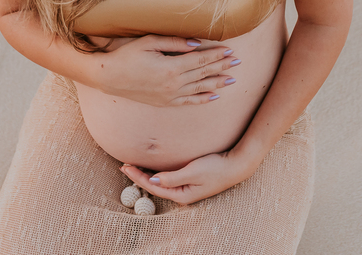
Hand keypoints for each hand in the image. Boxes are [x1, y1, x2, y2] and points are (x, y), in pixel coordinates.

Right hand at [96, 36, 240, 106]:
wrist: (110, 77)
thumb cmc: (128, 55)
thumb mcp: (150, 42)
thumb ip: (175, 43)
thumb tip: (197, 44)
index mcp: (172, 67)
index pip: (201, 60)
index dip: (217, 55)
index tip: (230, 50)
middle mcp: (174, 84)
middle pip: (204, 74)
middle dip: (222, 67)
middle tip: (238, 62)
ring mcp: (170, 95)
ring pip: (200, 89)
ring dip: (217, 83)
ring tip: (232, 80)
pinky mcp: (165, 103)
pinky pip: (189, 102)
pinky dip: (202, 99)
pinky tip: (213, 97)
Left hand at [120, 151, 255, 204]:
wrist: (236, 165)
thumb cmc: (216, 168)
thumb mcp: (193, 172)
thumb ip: (172, 177)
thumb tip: (152, 180)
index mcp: (182, 195)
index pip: (153, 187)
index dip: (138, 177)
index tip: (126, 166)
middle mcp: (182, 194)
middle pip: (155, 186)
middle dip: (139, 176)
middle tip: (124, 165)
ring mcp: (186, 187)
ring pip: (161, 182)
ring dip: (147, 173)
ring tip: (133, 165)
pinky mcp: (190, 180)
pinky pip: (168, 177)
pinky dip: (157, 171)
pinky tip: (152, 167)